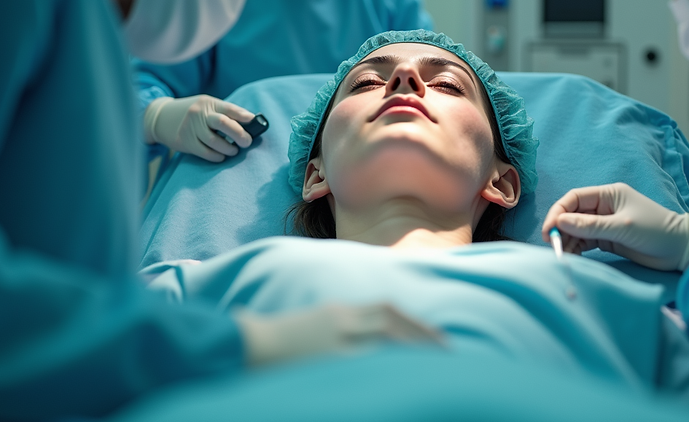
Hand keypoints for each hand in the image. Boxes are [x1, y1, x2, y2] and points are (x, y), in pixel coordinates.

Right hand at [144, 95, 254, 161]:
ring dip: (229, 149)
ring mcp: (191, 127)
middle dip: (239, 134)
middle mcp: (199, 113)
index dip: (243, 115)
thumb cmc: (192, 113)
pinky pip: (205, 152)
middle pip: (224, 123)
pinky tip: (221, 157)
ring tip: (234, 151)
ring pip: (215, 141)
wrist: (160, 117)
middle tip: (247, 142)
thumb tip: (249, 124)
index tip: (253, 121)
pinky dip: (217, 156)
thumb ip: (223, 113)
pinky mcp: (185, 141)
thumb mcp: (206, 106)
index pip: (229, 108)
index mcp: (208, 103)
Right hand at [234, 303, 444, 367]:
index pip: (386, 310)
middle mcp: (342, 323)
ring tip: (438, 364)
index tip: (433, 335)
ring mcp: (337, 342)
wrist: (241, 345)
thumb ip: (332, 328)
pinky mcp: (331, 361)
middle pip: (393, 323)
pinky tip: (408, 378)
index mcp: (337, 313)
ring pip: (388, 340)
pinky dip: (391, 366)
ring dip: (415, 349)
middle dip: (422, 335)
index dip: (413, 322)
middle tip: (447, 351)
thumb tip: (350, 338)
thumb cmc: (268, 339)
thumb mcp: (308, 325)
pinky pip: (370, 363)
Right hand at [541, 182, 688, 270]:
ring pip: (577, 230)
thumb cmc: (656, 231)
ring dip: (568, 241)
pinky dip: (577, 248)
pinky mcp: (608, 238)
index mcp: (608, 194)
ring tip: (562, 255)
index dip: (558, 212)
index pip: (574, 199)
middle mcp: (604, 206)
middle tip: (553, 246)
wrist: (682, 250)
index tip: (550, 230)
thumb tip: (560, 222)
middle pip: (572, 214)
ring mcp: (605, 223)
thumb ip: (591, 226)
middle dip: (561, 229)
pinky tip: (572, 257)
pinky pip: (586, 241)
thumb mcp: (622, 227)